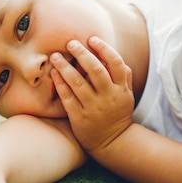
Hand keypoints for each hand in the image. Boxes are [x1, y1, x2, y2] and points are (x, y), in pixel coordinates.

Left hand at [50, 36, 133, 157]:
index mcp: (121, 89)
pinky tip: (54, 74)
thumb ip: (124, 76)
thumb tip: (113, 54)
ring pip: (78, 83)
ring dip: (65, 67)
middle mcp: (108, 96)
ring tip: (55, 56)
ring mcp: (93, 107)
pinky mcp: (80, 117)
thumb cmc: (118, 114)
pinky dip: (60, 84)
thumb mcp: (127, 95)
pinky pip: (68, 98)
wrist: (112, 143)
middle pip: (96, 70)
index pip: (116, 63)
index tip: (92, 39)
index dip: (104, 48)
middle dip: (82, 54)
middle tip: (70, 43)